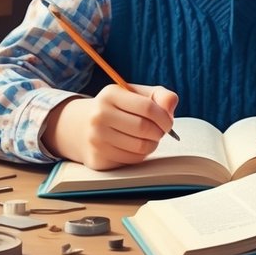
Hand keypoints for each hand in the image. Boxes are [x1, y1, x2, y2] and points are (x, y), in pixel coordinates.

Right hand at [42, 83, 177, 169]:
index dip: (165, 117)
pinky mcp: (98, 157)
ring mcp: (96, 138)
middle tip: (161, 132)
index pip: (148, 107)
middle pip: (144, 128)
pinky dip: (141, 155)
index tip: (168, 122)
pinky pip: (131, 160)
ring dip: (152, 144)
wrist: (84, 126)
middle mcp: (99, 115)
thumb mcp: (138, 95)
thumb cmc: (120, 109)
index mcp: (111, 94)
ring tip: (149, 139)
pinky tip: (135, 147)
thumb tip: (170, 106)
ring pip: (140, 147)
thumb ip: (160, 96)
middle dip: (160, 132)